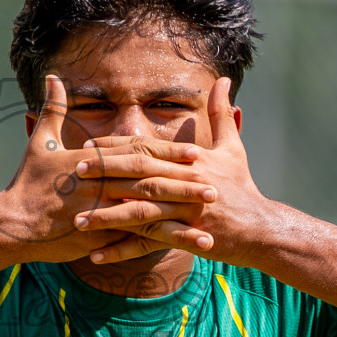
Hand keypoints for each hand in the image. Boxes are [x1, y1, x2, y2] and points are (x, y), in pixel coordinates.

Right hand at [0, 75, 217, 263]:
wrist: (10, 224)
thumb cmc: (26, 184)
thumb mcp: (40, 143)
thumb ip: (54, 110)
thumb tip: (52, 77)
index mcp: (92, 160)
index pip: (136, 153)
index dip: (167, 153)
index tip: (194, 154)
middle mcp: (99, 183)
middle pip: (149, 180)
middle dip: (183, 183)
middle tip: (214, 185)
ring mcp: (100, 211)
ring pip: (148, 211)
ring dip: (181, 216)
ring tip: (210, 219)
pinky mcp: (97, 236)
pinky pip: (136, 241)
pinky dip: (165, 243)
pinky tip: (187, 248)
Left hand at [74, 76, 274, 266]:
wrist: (261, 228)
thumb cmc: (243, 188)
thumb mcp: (233, 148)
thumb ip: (222, 114)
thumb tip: (225, 80)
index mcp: (189, 160)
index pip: (146, 147)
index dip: (116, 146)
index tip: (88, 144)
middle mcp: (184, 182)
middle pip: (138, 174)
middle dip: (105, 172)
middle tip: (74, 172)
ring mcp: (184, 211)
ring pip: (139, 210)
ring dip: (106, 215)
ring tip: (77, 219)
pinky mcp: (185, 236)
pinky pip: (147, 245)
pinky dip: (121, 251)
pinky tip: (96, 256)